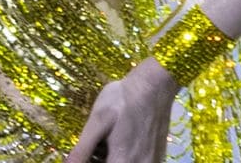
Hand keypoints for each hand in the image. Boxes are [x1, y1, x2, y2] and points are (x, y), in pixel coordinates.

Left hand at [63, 58, 179, 162]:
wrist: (154, 84)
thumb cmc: (123, 99)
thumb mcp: (97, 121)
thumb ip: (83, 149)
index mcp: (123, 162)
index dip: (89, 162)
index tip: (86, 153)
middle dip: (98, 160)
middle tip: (95, 146)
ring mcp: (151, 162)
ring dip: (109, 159)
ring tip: (106, 141)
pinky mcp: (157, 157)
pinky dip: (122, 156)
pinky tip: (119, 142)